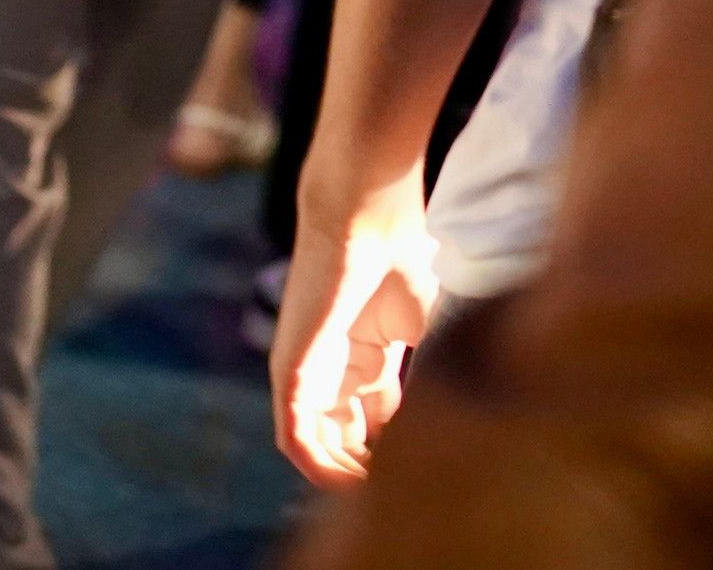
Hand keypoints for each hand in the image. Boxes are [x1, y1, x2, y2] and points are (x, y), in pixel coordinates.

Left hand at [270, 168, 439, 481]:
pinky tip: (349, 481)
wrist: (366, 219)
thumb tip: (421, 414)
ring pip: (315, 443)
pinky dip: (318, 466)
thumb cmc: (397, 257)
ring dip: (343, 474)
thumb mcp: (415, 326)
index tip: (416, 470)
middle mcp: (328, 367)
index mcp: (359, 353)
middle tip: (394, 490)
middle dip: (368, 465)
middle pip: (342, 434)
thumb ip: (413, 369)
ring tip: (373, 492)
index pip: (369, 417)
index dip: (391, 449)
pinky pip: (295, 435)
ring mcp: (306, 371)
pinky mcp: (291, 372)